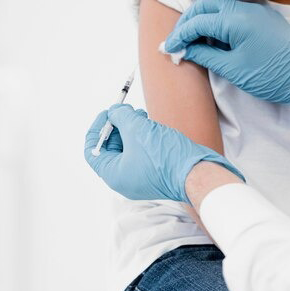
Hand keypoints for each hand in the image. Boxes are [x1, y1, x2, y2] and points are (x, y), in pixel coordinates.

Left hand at [84, 104, 243, 202]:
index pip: (93, 150)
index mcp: (113, 175)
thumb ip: (120, 117)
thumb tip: (114, 112)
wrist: (197, 172)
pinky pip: (140, 152)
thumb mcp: (136, 129)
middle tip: (126, 111)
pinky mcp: (153, 173)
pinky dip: (142, 137)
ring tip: (142, 117)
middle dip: (117, 126)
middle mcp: (124, 179)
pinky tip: (151, 126)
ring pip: (126, 148)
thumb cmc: (165, 156)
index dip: (98, 128)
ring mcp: (139, 177)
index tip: (108, 113)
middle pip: (110, 148)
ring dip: (131, 129)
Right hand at [165, 0, 289, 110]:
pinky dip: (218, 20)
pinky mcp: (263, 17)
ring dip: (202, 19)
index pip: (197, 21)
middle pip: (205, 5)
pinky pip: (233, 11)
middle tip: (179, 41)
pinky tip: (215, 39)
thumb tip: (185, 49)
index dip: (179, 35)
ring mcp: (256, 11)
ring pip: (219, 6)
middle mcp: (246, 9)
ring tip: (194, 41)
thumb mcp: (232, 69)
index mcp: (236, 21)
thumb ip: (205, 55)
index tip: (168, 48)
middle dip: (188, 21)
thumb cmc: (271, 76)